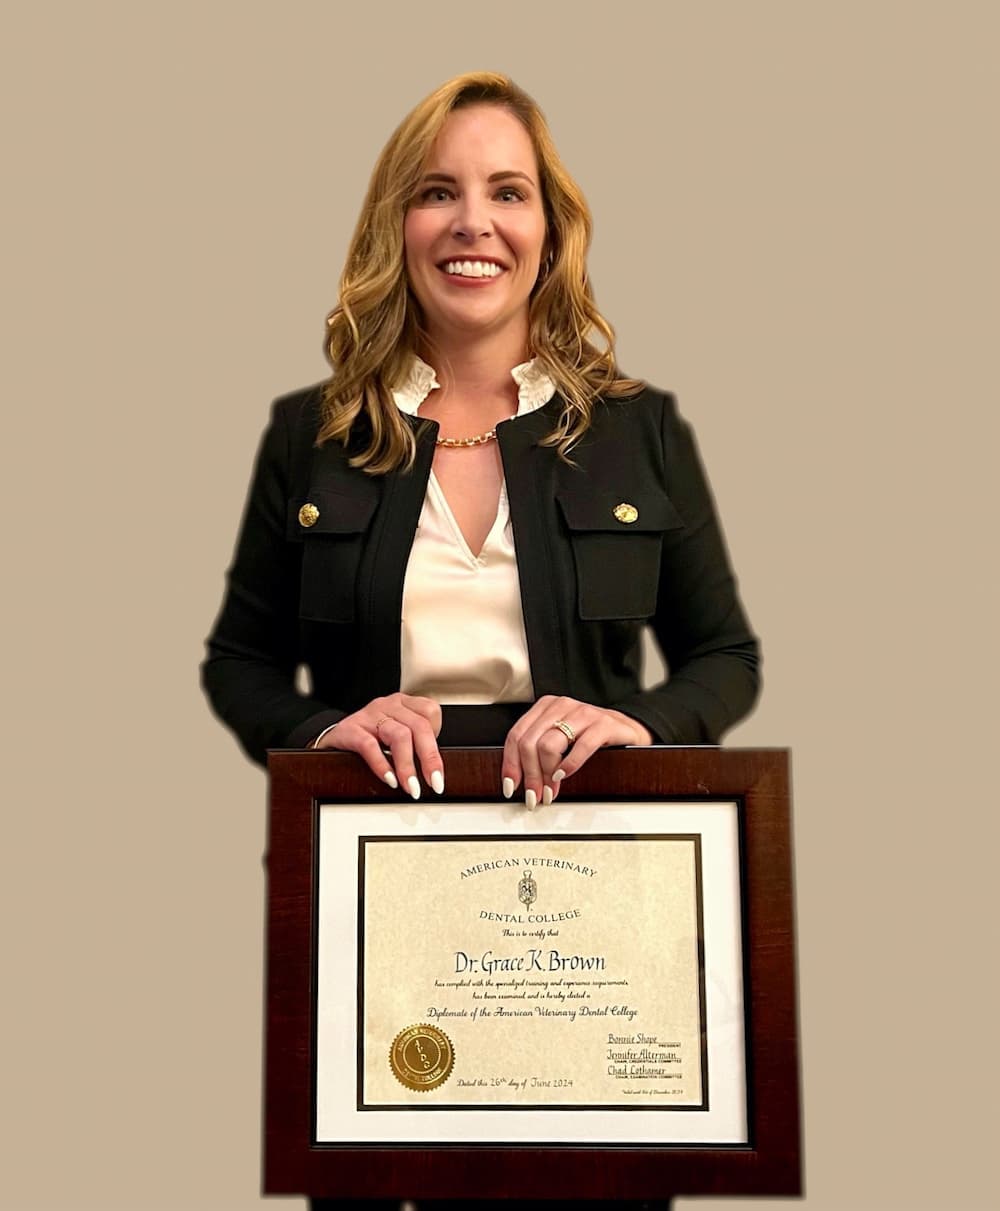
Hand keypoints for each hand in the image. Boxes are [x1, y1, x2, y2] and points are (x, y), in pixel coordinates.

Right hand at [313, 693, 443, 798]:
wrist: (331, 739)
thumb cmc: (368, 739)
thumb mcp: (394, 735)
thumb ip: (414, 745)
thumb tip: (434, 774)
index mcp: (403, 704)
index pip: (431, 712)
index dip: (437, 737)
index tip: (437, 766)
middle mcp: (389, 704)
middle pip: (420, 726)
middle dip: (430, 758)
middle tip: (435, 783)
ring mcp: (369, 714)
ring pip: (399, 735)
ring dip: (408, 766)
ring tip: (411, 787)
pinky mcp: (350, 729)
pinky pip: (369, 745)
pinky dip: (382, 764)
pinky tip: (390, 780)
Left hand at [501, 696, 652, 808]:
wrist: (626, 728)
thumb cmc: (590, 735)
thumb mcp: (560, 738)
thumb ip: (538, 751)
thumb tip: (519, 780)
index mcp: (545, 707)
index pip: (516, 735)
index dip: (510, 764)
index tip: (511, 786)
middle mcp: (561, 706)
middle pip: (530, 743)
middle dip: (529, 775)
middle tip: (534, 795)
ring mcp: (582, 713)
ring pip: (548, 745)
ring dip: (546, 775)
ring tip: (550, 791)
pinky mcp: (603, 724)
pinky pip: (581, 746)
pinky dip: (569, 765)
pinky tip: (564, 775)